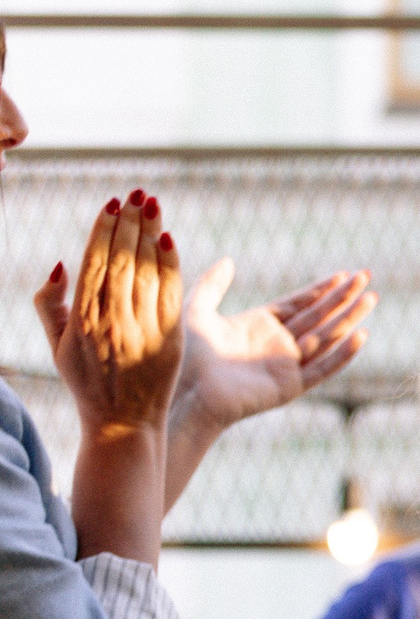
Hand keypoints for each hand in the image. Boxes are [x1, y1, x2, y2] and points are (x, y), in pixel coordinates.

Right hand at [35, 191, 181, 435]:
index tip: (112, 204)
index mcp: (81, 320)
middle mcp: (110, 321)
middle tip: (137, 194)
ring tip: (153, 205)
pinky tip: (170, 240)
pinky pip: (170, 294)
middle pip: (121, 261)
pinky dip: (170, 265)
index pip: (94, 264)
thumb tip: (59, 265)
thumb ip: (49, 305)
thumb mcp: (58, 346)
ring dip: (150, 234)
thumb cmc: (88, 382)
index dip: (103, 231)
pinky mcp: (168, 340)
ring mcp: (140, 330)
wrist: (121, 423)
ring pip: (145, 272)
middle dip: (129, 223)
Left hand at [174, 262, 374, 434]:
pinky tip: (361, 336)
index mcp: (261, 325)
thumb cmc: (188, 357)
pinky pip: (324, 368)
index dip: (321, 288)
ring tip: (372, 297)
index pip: (300, 303)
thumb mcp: (197, 311)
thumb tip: (228, 260)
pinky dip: (344, 354)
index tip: (343, 273)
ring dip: (351, 317)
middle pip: (320, 315)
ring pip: (328, 336)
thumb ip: (212, 285)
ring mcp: (288, 365)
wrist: (189, 393)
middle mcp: (279, 344)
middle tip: (367, 276)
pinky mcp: (292, 386)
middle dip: (344, 296)